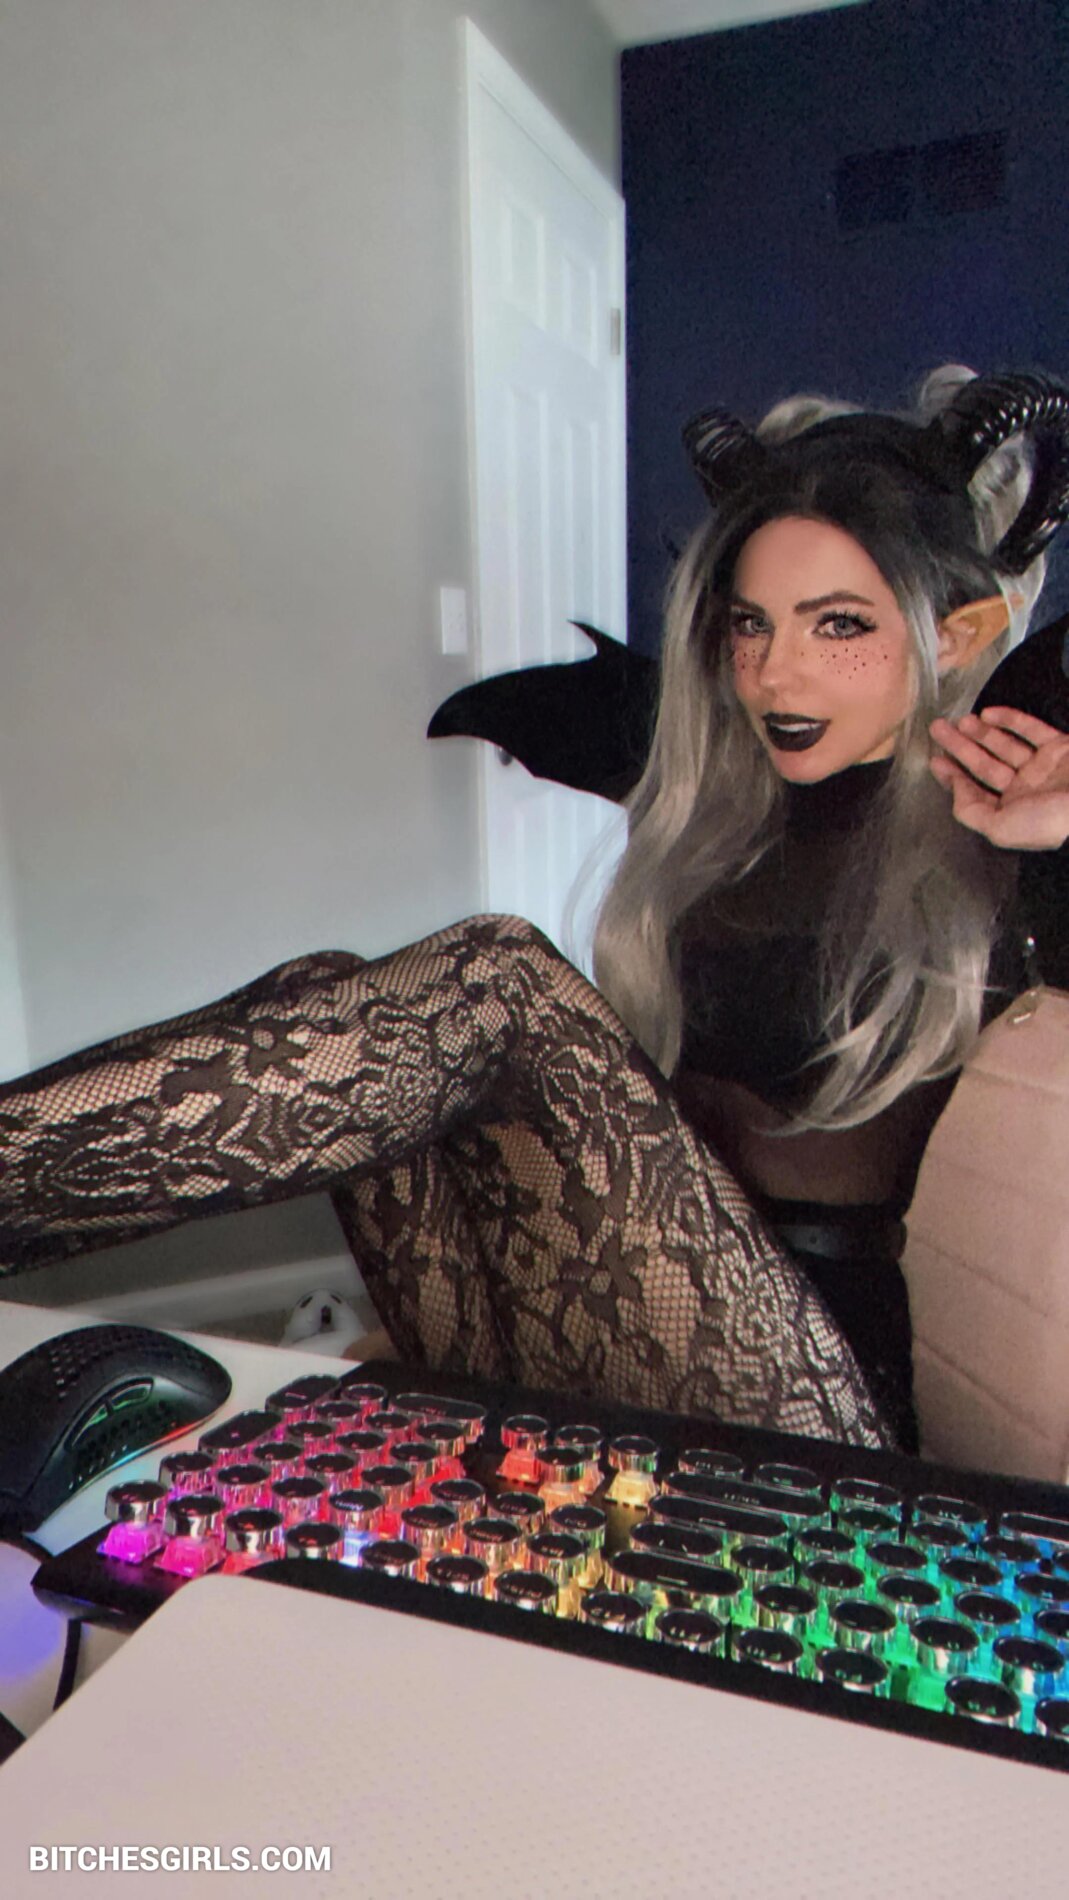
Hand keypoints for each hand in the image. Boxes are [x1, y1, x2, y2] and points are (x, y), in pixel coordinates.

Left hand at [929, 707, 1068, 849]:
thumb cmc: (1048, 822)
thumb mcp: (1000, 828)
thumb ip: (971, 811)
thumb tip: (956, 789)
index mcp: (1011, 813)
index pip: (975, 792)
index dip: (953, 777)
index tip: (934, 760)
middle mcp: (1025, 790)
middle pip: (985, 765)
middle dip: (960, 747)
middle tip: (937, 729)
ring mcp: (1043, 767)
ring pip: (1005, 745)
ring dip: (982, 733)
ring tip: (960, 721)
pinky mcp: (1060, 747)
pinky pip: (1032, 730)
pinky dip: (1010, 720)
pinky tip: (988, 713)